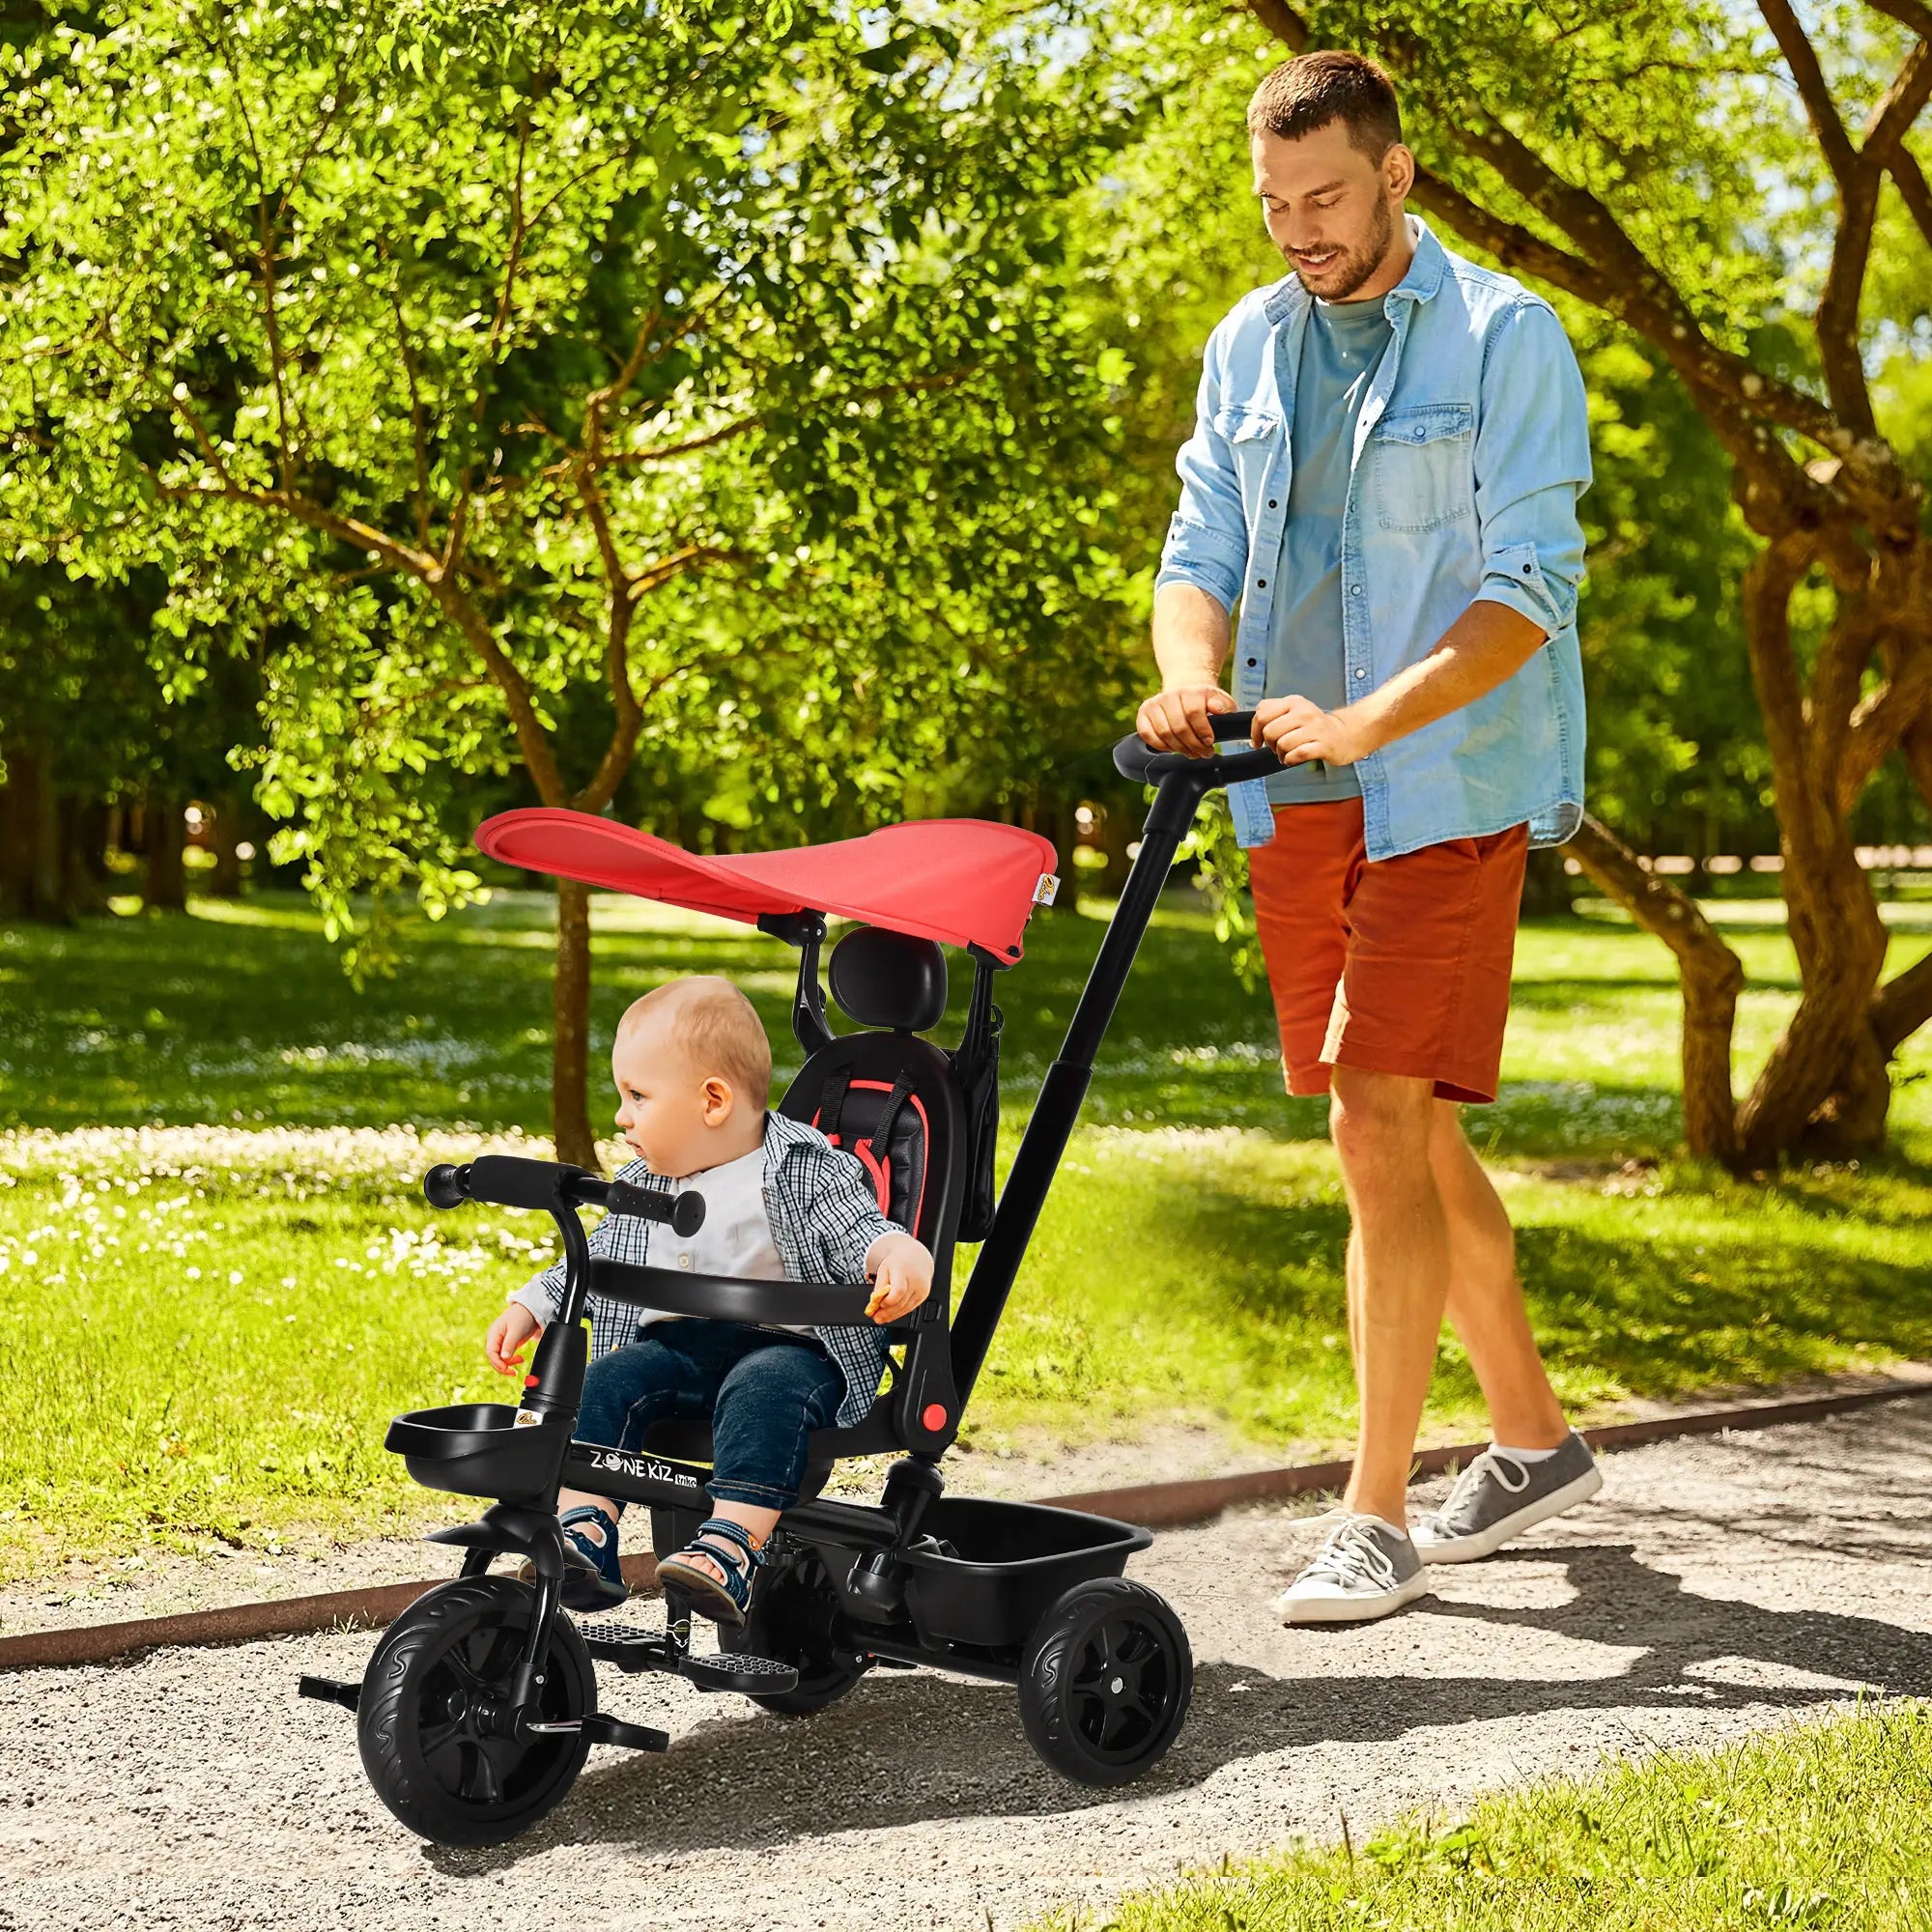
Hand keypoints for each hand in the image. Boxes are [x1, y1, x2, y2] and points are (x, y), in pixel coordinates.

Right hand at [486, 1303, 540, 1374]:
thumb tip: (504, 1358)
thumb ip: (510, 1344)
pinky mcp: (507, 1343)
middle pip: (494, 1357)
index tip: (507, 1369)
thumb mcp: (516, 1331)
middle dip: (503, 1365)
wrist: (531, 1309)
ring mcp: (501, 1341)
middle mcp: (495, 1338)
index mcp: (493, 1334)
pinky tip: (519, 1359)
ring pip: (500, 1358)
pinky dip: (511, 1360)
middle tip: (515, 1371)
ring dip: (508, 1363)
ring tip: (521, 1360)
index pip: (491, 1353)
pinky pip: (505, 1355)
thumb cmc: (522, 1317)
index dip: (497, 1363)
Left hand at [865, 1234, 932, 1324]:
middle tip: (876, 1318)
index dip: (888, 1301)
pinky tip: (892, 1315)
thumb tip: (874, 1302)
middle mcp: (915, 1280)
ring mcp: (921, 1288)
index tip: (879, 1305)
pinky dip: (900, 1312)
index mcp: (904, 1270)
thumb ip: (879, 1285)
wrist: (916, 1257)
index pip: (898, 1290)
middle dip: (887, 1312)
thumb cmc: (898, 1262)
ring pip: (906, 1307)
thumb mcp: (884, 1268)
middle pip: (901, 1302)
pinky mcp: (924, 1295)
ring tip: (881, 1318)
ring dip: (893, 1315)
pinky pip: (911, 1307)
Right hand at [1136, 685, 1235, 757]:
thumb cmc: (1203, 701)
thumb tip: (1218, 708)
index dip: (1202, 730)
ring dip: (1179, 748)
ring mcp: (1154, 704)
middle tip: (1203, 752)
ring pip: (1164, 733)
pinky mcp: (1143, 713)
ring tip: (1190, 752)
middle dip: (1193, 745)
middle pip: (1179, 727)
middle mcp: (1170, 695)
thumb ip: (1224, 705)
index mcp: (1190, 691)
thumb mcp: (1220, 700)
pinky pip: (1147, 734)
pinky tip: (1172, 747)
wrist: (1184, 692)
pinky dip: (1160, 746)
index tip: (1209, 741)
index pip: (1193, 712)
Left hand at [1252, 694, 1375, 767]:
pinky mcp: (1323, 744)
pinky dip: (1290, 760)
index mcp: (1294, 702)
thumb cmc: (1314, 727)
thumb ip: (1273, 714)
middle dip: (1269, 744)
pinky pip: (1297, 755)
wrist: (1345, 734)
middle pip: (1270, 731)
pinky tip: (1294, 758)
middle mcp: (1304, 712)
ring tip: (1288, 754)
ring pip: (1282, 744)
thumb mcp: (1294, 712)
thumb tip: (1254, 732)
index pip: (1262, 713)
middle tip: (1278, 748)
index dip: (1255, 731)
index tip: (1258, 741)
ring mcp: (1315, 728)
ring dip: (1281, 754)